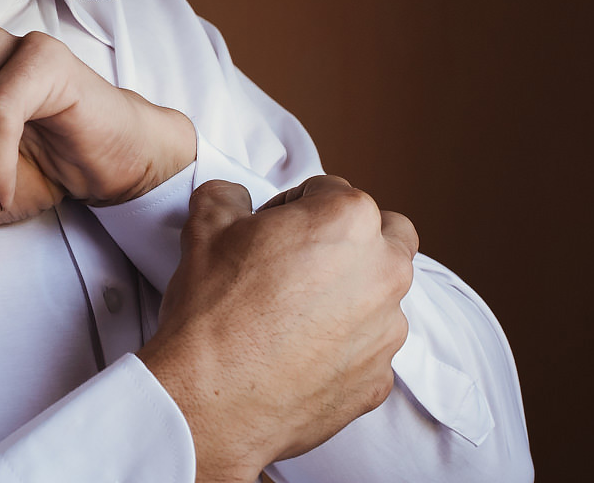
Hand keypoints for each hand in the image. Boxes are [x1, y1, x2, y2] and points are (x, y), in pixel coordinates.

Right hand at [136, 177, 417, 482]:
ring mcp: (387, 329)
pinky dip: (344, 347)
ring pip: (382, 294)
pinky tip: (299, 354)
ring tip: (296, 313)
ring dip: (351, 294)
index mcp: (349, 218)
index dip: (291, 206)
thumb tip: (235, 198)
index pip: (328, 191)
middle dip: (349, 240)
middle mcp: (384, 270)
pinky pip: (370, 349)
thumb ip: (228, 195)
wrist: (209, 401)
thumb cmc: (212, 310)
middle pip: (384, 234)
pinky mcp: (379, 379)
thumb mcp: (206, 226)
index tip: (269, 231)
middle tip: (301, 260)